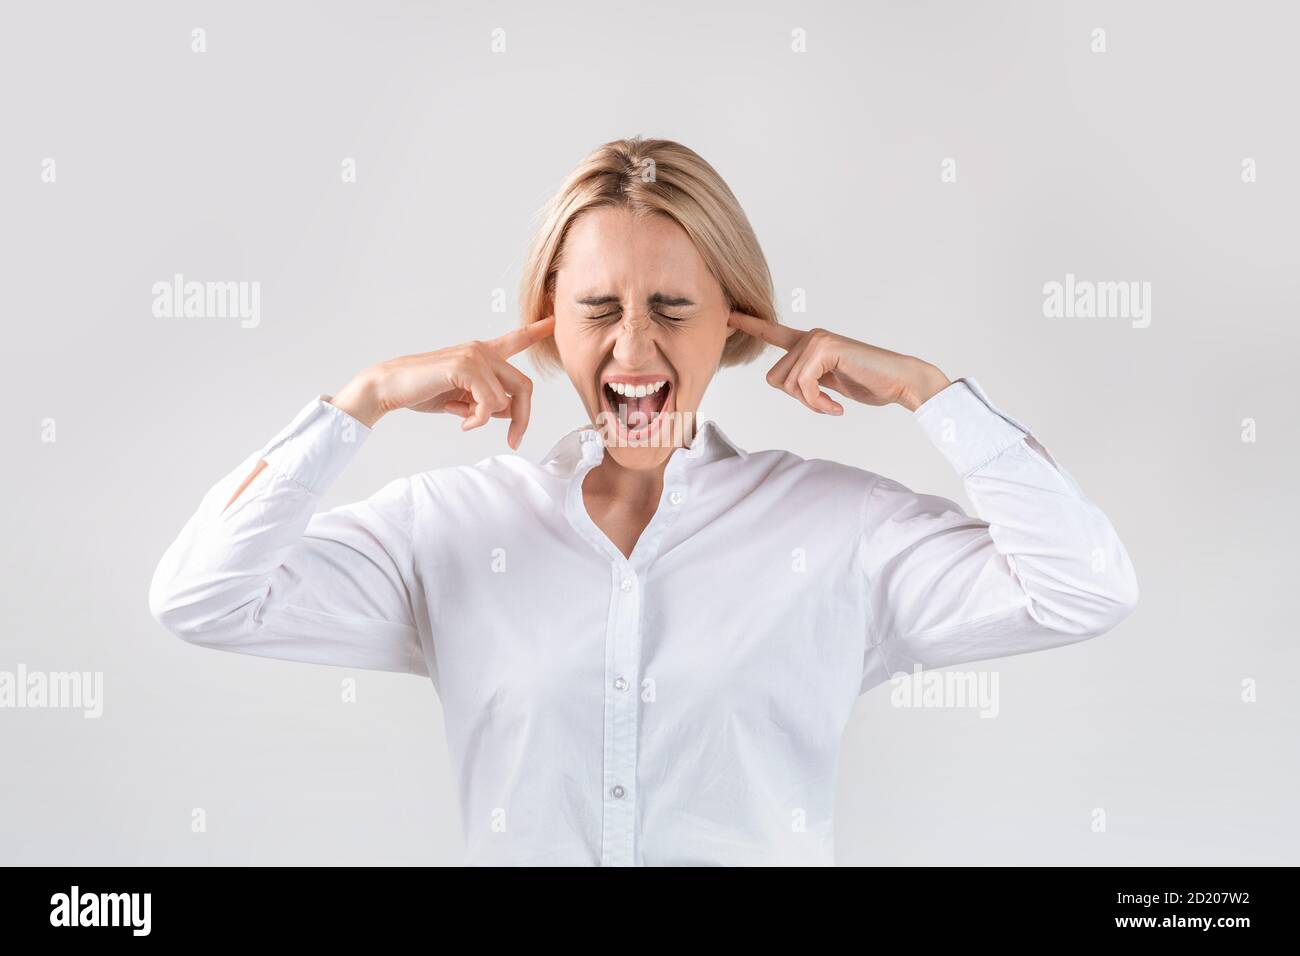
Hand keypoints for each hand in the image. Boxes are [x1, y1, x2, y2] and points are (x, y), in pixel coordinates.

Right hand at [331, 316, 554, 448]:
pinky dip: (478, 419)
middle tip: (514, 440)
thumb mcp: (465, 400)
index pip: (515, 340)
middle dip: (523, 418)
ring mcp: (475, 355)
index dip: (536, 332)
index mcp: (482, 354)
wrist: (391, 388)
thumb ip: (489, 401)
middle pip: (524, 386)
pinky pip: (490, 402)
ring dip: (489, 418)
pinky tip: (459, 419)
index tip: (554, 321)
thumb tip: (511, 410)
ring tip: (464, 419)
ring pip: (509, 398)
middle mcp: (482, 350)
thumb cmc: (425, 392)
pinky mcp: (465, 366)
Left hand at [726, 313, 950, 413]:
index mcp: (808, 344)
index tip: (728, 316)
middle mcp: (810, 337)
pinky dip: (817, 404)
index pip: (773, 333)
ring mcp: (817, 340)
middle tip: (823, 403)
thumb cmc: (867, 382)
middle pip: (775, 379)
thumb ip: (805, 378)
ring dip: (811, 404)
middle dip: (798, 399)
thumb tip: (785, 383)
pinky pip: (802, 386)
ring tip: (833, 404)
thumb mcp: (826, 382)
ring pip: (788, 385)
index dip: (750, 326)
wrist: (899, 381)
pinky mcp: (825, 348)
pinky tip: (836, 406)